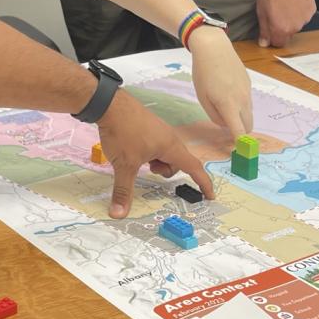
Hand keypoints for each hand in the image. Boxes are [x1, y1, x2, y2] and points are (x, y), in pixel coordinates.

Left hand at [96, 92, 214, 217]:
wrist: (109, 104)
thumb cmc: (122, 132)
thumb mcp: (124, 165)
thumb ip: (123, 191)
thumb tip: (118, 214)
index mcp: (171, 147)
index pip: (194, 168)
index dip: (203, 183)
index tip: (210, 195)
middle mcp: (170, 138)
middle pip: (177, 162)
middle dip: (164, 171)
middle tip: (148, 169)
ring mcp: (160, 131)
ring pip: (165, 154)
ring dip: (155, 162)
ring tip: (136, 157)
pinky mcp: (150, 126)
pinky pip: (156, 145)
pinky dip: (148, 153)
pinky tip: (132, 148)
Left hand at [188, 29, 253, 137]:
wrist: (214, 48)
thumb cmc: (203, 73)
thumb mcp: (203, 97)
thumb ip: (215, 115)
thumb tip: (226, 125)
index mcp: (229, 105)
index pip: (240, 131)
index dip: (241, 144)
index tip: (240, 152)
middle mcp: (242, 100)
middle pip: (249, 126)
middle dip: (242, 132)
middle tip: (230, 132)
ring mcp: (248, 91)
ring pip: (249, 113)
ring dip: (241, 118)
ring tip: (225, 109)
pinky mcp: (249, 84)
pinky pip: (247, 101)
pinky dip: (241, 106)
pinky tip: (228, 93)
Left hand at [256, 0, 315, 47]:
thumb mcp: (261, 12)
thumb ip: (264, 30)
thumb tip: (264, 43)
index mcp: (281, 30)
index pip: (278, 44)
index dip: (273, 38)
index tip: (270, 30)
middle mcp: (295, 27)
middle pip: (288, 34)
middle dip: (282, 28)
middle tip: (277, 13)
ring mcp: (305, 19)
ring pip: (297, 24)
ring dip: (292, 19)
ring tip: (286, 4)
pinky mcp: (311, 10)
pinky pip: (304, 15)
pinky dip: (299, 11)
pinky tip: (294, 1)